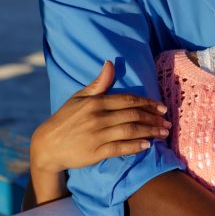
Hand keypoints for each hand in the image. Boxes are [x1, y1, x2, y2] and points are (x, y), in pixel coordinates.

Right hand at [30, 61, 170, 172]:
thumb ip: (98, 83)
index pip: (128, 100)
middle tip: (168, 122)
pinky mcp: (95, 152)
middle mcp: (98, 118)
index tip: (163, 107)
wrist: (47, 145)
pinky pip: (120, 148)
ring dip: (150, 132)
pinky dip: (136, 146)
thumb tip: (110, 63)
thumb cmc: (66, 119)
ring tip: (164, 133)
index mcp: (96, 102)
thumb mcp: (79, 97)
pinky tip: (148, 145)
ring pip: (130, 131)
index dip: (148, 103)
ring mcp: (97, 135)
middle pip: (133, 115)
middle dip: (154, 119)